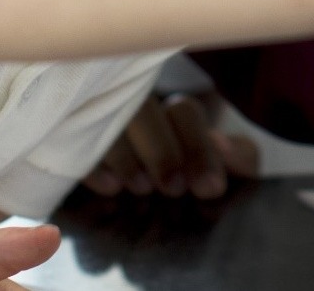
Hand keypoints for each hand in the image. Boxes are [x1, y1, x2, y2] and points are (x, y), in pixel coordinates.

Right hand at [80, 91, 258, 199]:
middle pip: (142, 111)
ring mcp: (101, 121)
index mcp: (177, 114)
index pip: (184, 113)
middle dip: (161, 151)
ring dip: (126, 157)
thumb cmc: (199, 180)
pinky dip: (92, 164)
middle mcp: (138, 108)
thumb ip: (239, 156)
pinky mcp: (73, 140)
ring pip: (106, 121)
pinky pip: (73, 139)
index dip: (198, 149)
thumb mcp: (231, 168)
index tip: (209, 188)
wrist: (159, 205)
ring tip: (140, 188)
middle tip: (174, 189)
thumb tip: (224, 147)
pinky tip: (109, 187)